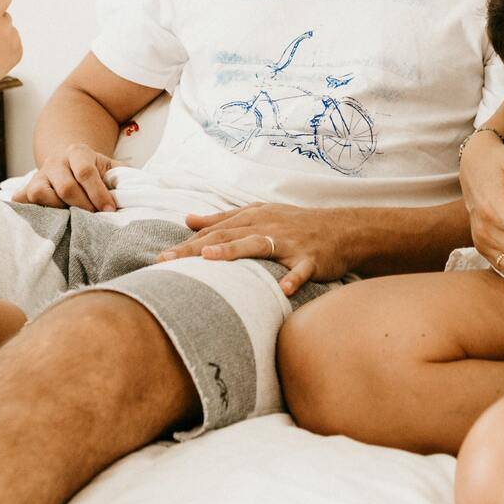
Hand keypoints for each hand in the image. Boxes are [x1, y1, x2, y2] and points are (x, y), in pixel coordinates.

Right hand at [9, 142, 121, 211]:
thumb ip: (125, 178)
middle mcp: (55, 161)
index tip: (110, 211)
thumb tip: (140, 192)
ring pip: (40, 193)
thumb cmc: (96, 171)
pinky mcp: (26, 188)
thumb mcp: (112, 168)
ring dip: (58, 209)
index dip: (98, 194)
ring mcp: (38, 175)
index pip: (86, 173)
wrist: (69, 161)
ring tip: (73, 217)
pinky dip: (29, 211)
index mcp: (78, 151)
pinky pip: (21, 201)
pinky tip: (46, 219)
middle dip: (83, 206)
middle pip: (66, 187)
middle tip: (95, 218)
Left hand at [154, 203, 351, 295]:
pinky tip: (284, 289)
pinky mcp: (311, 258)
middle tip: (167, 260)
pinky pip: (301, 269)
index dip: (187, 244)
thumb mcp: (260, 215)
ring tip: (211, 258)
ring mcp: (289, 242)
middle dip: (196, 247)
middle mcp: (268, 226)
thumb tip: (188, 219)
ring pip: (259, 245)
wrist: (342, 230)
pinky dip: (293, 278)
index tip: (161, 258)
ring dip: (234, 250)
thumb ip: (224, 218)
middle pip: (227, 235)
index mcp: (254, 217)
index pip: (215, 230)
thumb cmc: (296, 224)